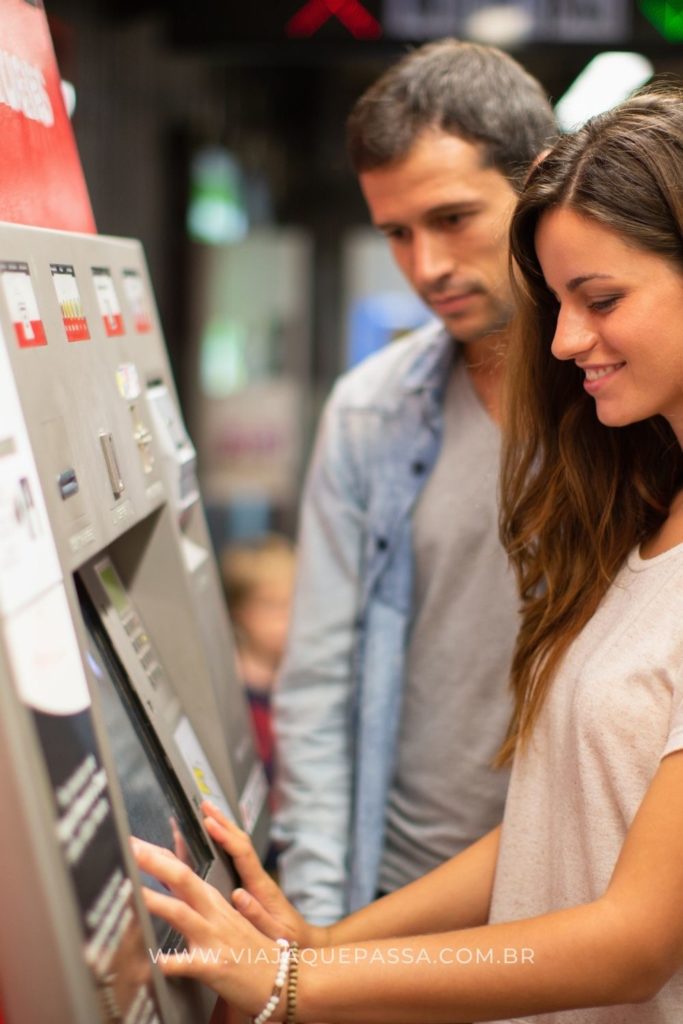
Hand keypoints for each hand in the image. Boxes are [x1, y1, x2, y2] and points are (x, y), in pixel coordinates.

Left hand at [131, 837, 282, 1015]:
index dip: (159, 853)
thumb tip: (173, 883)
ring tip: (130, 893)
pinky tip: (155, 960)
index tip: (135, 841)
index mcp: (215, 901)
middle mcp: (214, 913)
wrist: (283, 977)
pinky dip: (173, 962)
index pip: (184, 869)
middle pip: (183, 879)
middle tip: (130, 847)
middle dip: (154, 862)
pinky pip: (191, 964)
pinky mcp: (216, 967)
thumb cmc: (252, 950)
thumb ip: (200, 900)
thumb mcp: (225, 919)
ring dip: (156, 901)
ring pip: (182, 913)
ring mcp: (215, 938)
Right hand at [201, 801, 327, 948]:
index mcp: (262, 887)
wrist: (304, 944)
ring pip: (240, 846)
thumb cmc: (288, 943)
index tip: (209, 823)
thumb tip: (238, 895)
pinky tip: (216, 838)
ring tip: (207, 812)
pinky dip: (226, 843)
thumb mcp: (274, 934)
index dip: (226, 837)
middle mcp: (259, 878)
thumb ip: (257, 916)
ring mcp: (256, 880)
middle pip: (241, 842)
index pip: (242, 854)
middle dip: (223, 822)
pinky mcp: (253, 885)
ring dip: (224, 828)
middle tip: (205, 805)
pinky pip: (237, 857)